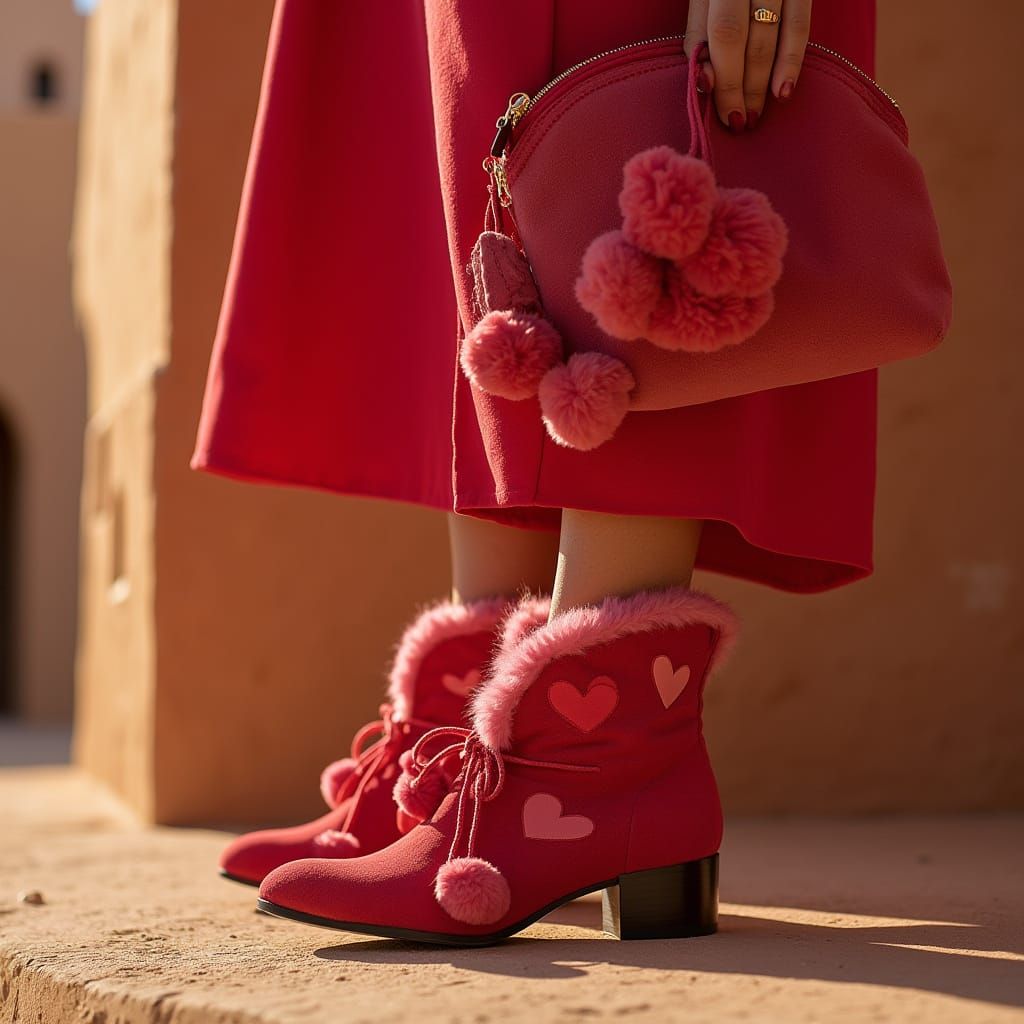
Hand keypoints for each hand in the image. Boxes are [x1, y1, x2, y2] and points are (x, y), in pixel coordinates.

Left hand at [684, 0, 811, 131]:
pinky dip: (792, 60)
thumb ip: (700, 32)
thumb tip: (704, 81)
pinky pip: (799, 23)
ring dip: (762, 82)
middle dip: (737, 85)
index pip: (716, 32)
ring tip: (755, 115)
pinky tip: (784, 90)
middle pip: (738, 35)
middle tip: (738, 121)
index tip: (718, 110)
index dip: (719, 75)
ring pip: (769, 34)